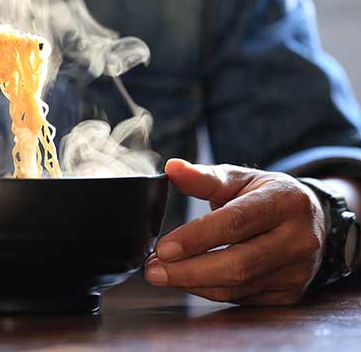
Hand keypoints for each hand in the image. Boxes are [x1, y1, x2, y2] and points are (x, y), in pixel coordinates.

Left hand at [144, 159, 327, 304]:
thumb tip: (172, 168)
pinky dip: (209, 291)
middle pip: (238, 264)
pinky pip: (242, 298)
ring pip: (238, 286)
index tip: (163, 248)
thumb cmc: (265, 196)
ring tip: (162, 274)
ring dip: (193, 283)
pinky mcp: (290, 293)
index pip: (236, 223)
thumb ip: (204, 177)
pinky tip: (187, 281)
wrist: (312, 220)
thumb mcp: (238, 179)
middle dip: (189, 271)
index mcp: (285, 202)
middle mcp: (298, 239)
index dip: (196, 238)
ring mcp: (298, 271)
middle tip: (153, 270)